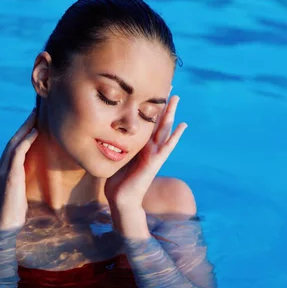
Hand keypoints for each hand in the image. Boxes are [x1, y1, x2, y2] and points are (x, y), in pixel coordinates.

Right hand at [0, 109, 38, 232]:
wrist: (5, 226)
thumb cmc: (16, 211)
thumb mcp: (22, 190)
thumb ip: (25, 178)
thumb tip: (37, 170)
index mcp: (3, 169)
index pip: (14, 146)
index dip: (23, 132)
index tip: (35, 120)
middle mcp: (0, 166)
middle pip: (13, 140)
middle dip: (25, 124)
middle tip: (36, 110)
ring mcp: (3, 170)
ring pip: (14, 143)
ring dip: (25, 128)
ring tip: (36, 115)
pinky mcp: (9, 176)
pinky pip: (17, 153)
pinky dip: (25, 141)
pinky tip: (34, 132)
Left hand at [105, 95, 186, 209]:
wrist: (122, 199)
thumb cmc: (117, 181)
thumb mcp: (115, 157)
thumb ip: (115, 145)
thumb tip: (103, 133)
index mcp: (140, 145)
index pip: (147, 122)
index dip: (150, 108)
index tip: (151, 91)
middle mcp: (149, 147)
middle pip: (158, 121)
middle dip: (163, 104)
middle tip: (169, 88)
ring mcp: (154, 154)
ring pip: (164, 129)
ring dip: (170, 113)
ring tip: (177, 99)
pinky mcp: (155, 162)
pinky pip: (167, 146)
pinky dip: (176, 136)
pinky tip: (183, 125)